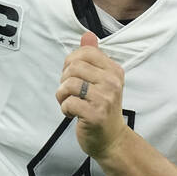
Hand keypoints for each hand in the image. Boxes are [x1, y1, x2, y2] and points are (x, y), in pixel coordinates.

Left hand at [56, 32, 128, 157]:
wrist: (111, 140)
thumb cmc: (102, 109)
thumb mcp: (101, 80)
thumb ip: (93, 57)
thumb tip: (88, 35)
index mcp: (114, 71)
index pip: (85, 52)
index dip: (71, 63)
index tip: (73, 76)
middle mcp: (112, 82)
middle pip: (73, 67)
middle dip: (64, 80)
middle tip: (71, 93)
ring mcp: (105, 99)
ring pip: (69, 84)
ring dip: (62, 95)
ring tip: (70, 103)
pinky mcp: (95, 114)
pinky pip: (68, 102)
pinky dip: (64, 109)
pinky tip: (72, 114)